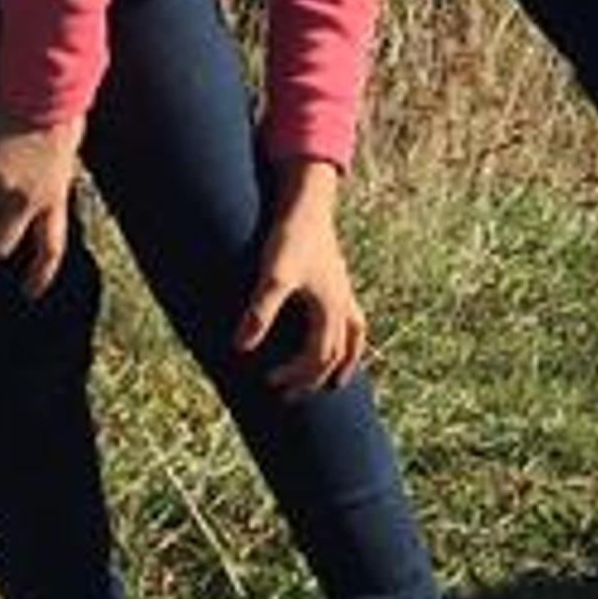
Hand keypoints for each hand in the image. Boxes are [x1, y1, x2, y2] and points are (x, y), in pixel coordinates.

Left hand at [234, 163, 366, 398]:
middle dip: (315, 377)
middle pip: (339, 353)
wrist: (307, 204)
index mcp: (331, 308)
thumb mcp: (273, 276)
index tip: (269, 381)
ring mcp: (344, 292)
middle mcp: (343, 304)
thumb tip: (242, 348)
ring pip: (355, 336)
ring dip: (346, 362)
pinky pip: (352, 320)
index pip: (319, 356)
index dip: (296, 374)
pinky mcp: (338, 281)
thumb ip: (260, 312)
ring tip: (337, 381)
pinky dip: (347, 338)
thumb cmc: (291, 238)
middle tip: (290, 395)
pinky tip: (330, 336)